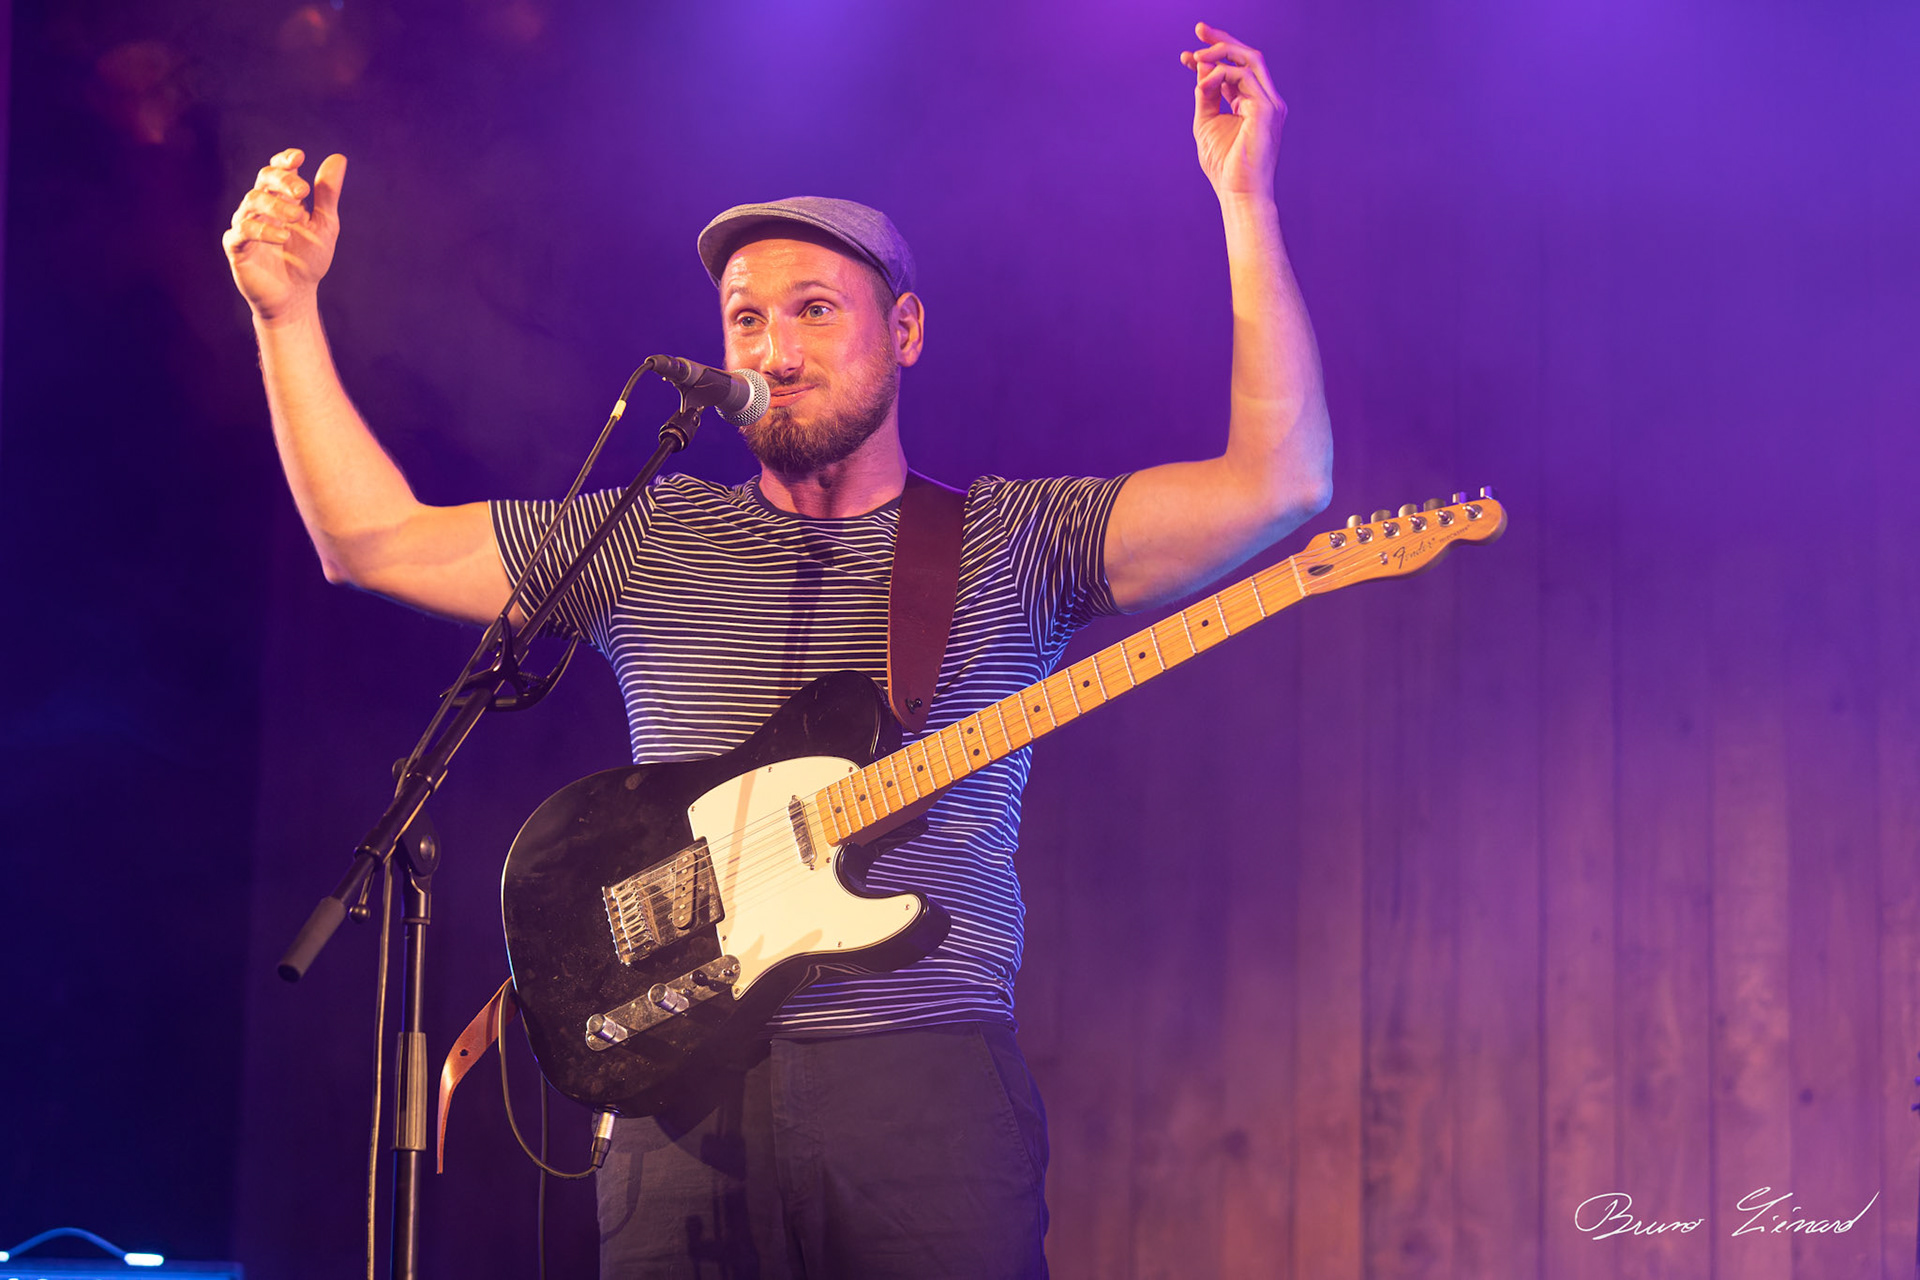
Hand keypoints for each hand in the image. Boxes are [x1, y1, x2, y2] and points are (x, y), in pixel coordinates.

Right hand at [223, 148, 346, 323]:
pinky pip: (242, 232)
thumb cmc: (308, 259)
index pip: (277, 171)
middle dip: (282, 180)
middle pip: (263, 180)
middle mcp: (261, 208)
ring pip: (251, 202)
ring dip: (275, 205)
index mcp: (281, 199)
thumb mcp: (324, 224)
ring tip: (298, 216)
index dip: (284, 162)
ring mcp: (246, 225)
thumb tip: (338, 157)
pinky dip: (262, 231)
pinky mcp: (237, 247)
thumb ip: (327, 194)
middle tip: (302, 190)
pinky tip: (283, 237)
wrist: (296, 296)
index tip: (299, 157)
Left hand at [1179, 22, 1285, 199]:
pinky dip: (1221, 74)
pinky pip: (1245, 77)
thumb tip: (1202, 68)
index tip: (1187, 55)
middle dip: (1222, 39)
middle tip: (1198, 29)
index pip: (1234, 70)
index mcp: (1251, 103)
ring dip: (1221, 52)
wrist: (1238, 194)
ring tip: (1197, 57)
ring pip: (1250, 59)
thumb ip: (1206, 96)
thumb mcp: (1206, 123)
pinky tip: (1203, 84)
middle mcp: (1264, 99)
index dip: (1212, 57)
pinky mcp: (1268, 109)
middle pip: (1248, 56)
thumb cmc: (1223, 166)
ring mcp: (1270, 103)